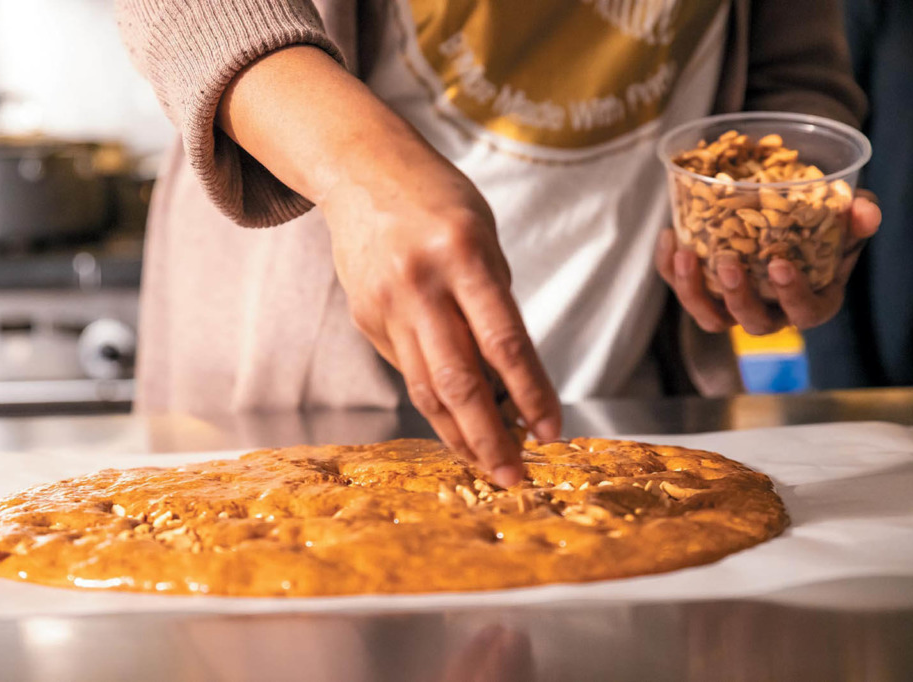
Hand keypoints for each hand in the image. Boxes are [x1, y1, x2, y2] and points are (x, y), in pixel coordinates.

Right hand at [321, 144, 560, 486]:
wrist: (361, 172)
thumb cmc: (438, 201)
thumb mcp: (484, 236)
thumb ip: (495, 305)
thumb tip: (514, 382)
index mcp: (463, 254)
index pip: (503, 341)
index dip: (531, 394)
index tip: (551, 431)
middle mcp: (420, 284)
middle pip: (457, 380)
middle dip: (489, 437)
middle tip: (514, 476)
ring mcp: (385, 304)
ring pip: (425, 389)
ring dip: (459, 435)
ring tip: (487, 464)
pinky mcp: (365, 318)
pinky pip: (408, 370)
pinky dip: (435, 402)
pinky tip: (457, 423)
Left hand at [654, 192, 880, 334]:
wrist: (787, 220)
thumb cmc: (824, 229)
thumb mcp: (847, 221)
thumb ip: (858, 218)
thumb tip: (863, 213)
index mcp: (810, 302)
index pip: (804, 313)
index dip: (792, 295)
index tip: (780, 265)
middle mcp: (771, 313)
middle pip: (751, 322)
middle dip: (738, 296)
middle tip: (727, 263)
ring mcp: (734, 307)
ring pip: (710, 318)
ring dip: (693, 290)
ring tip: (685, 253)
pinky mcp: (705, 292)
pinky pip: (683, 290)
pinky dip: (669, 268)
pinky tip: (669, 237)